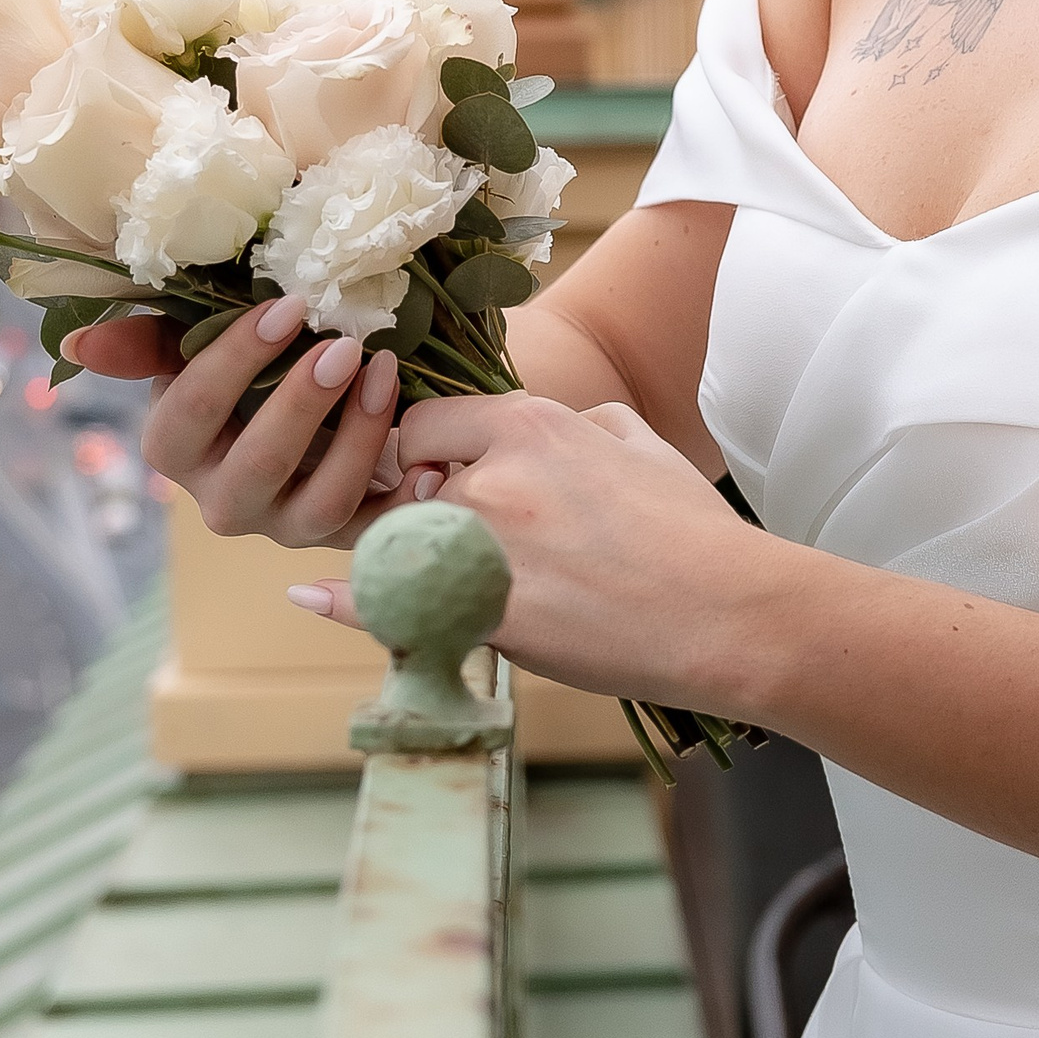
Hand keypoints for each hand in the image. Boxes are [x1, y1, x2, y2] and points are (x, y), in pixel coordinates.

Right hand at [68, 300, 403, 548]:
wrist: (313, 411)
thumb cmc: (249, 367)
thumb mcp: (198, 346)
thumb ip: (148, 341)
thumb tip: (82, 346)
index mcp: (177, 451)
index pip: (189, 414)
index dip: (235, 360)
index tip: (289, 306)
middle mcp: (224, 501)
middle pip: (255, 467)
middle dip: (300, 405)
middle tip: (343, 345)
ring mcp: (287, 525)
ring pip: (320, 503)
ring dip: (358, 439)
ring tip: (385, 373)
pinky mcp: (346, 536)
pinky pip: (379, 532)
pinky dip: (408, 501)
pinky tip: (433, 460)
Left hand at [282, 396, 753, 702]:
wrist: (727, 614)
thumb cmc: (693, 532)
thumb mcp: (642, 446)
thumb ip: (588, 423)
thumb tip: (566, 424)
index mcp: (529, 425)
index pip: (424, 422)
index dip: (422, 452)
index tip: (438, 478)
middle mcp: (491, 477)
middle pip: (403, 487)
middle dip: (414, 511)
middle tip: (452, 541)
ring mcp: (482, 548)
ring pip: (401, 544)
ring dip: (408, 559)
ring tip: (446, 581)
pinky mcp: (483, 615)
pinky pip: (392, 603)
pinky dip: (348, 601)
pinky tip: (311, 596)